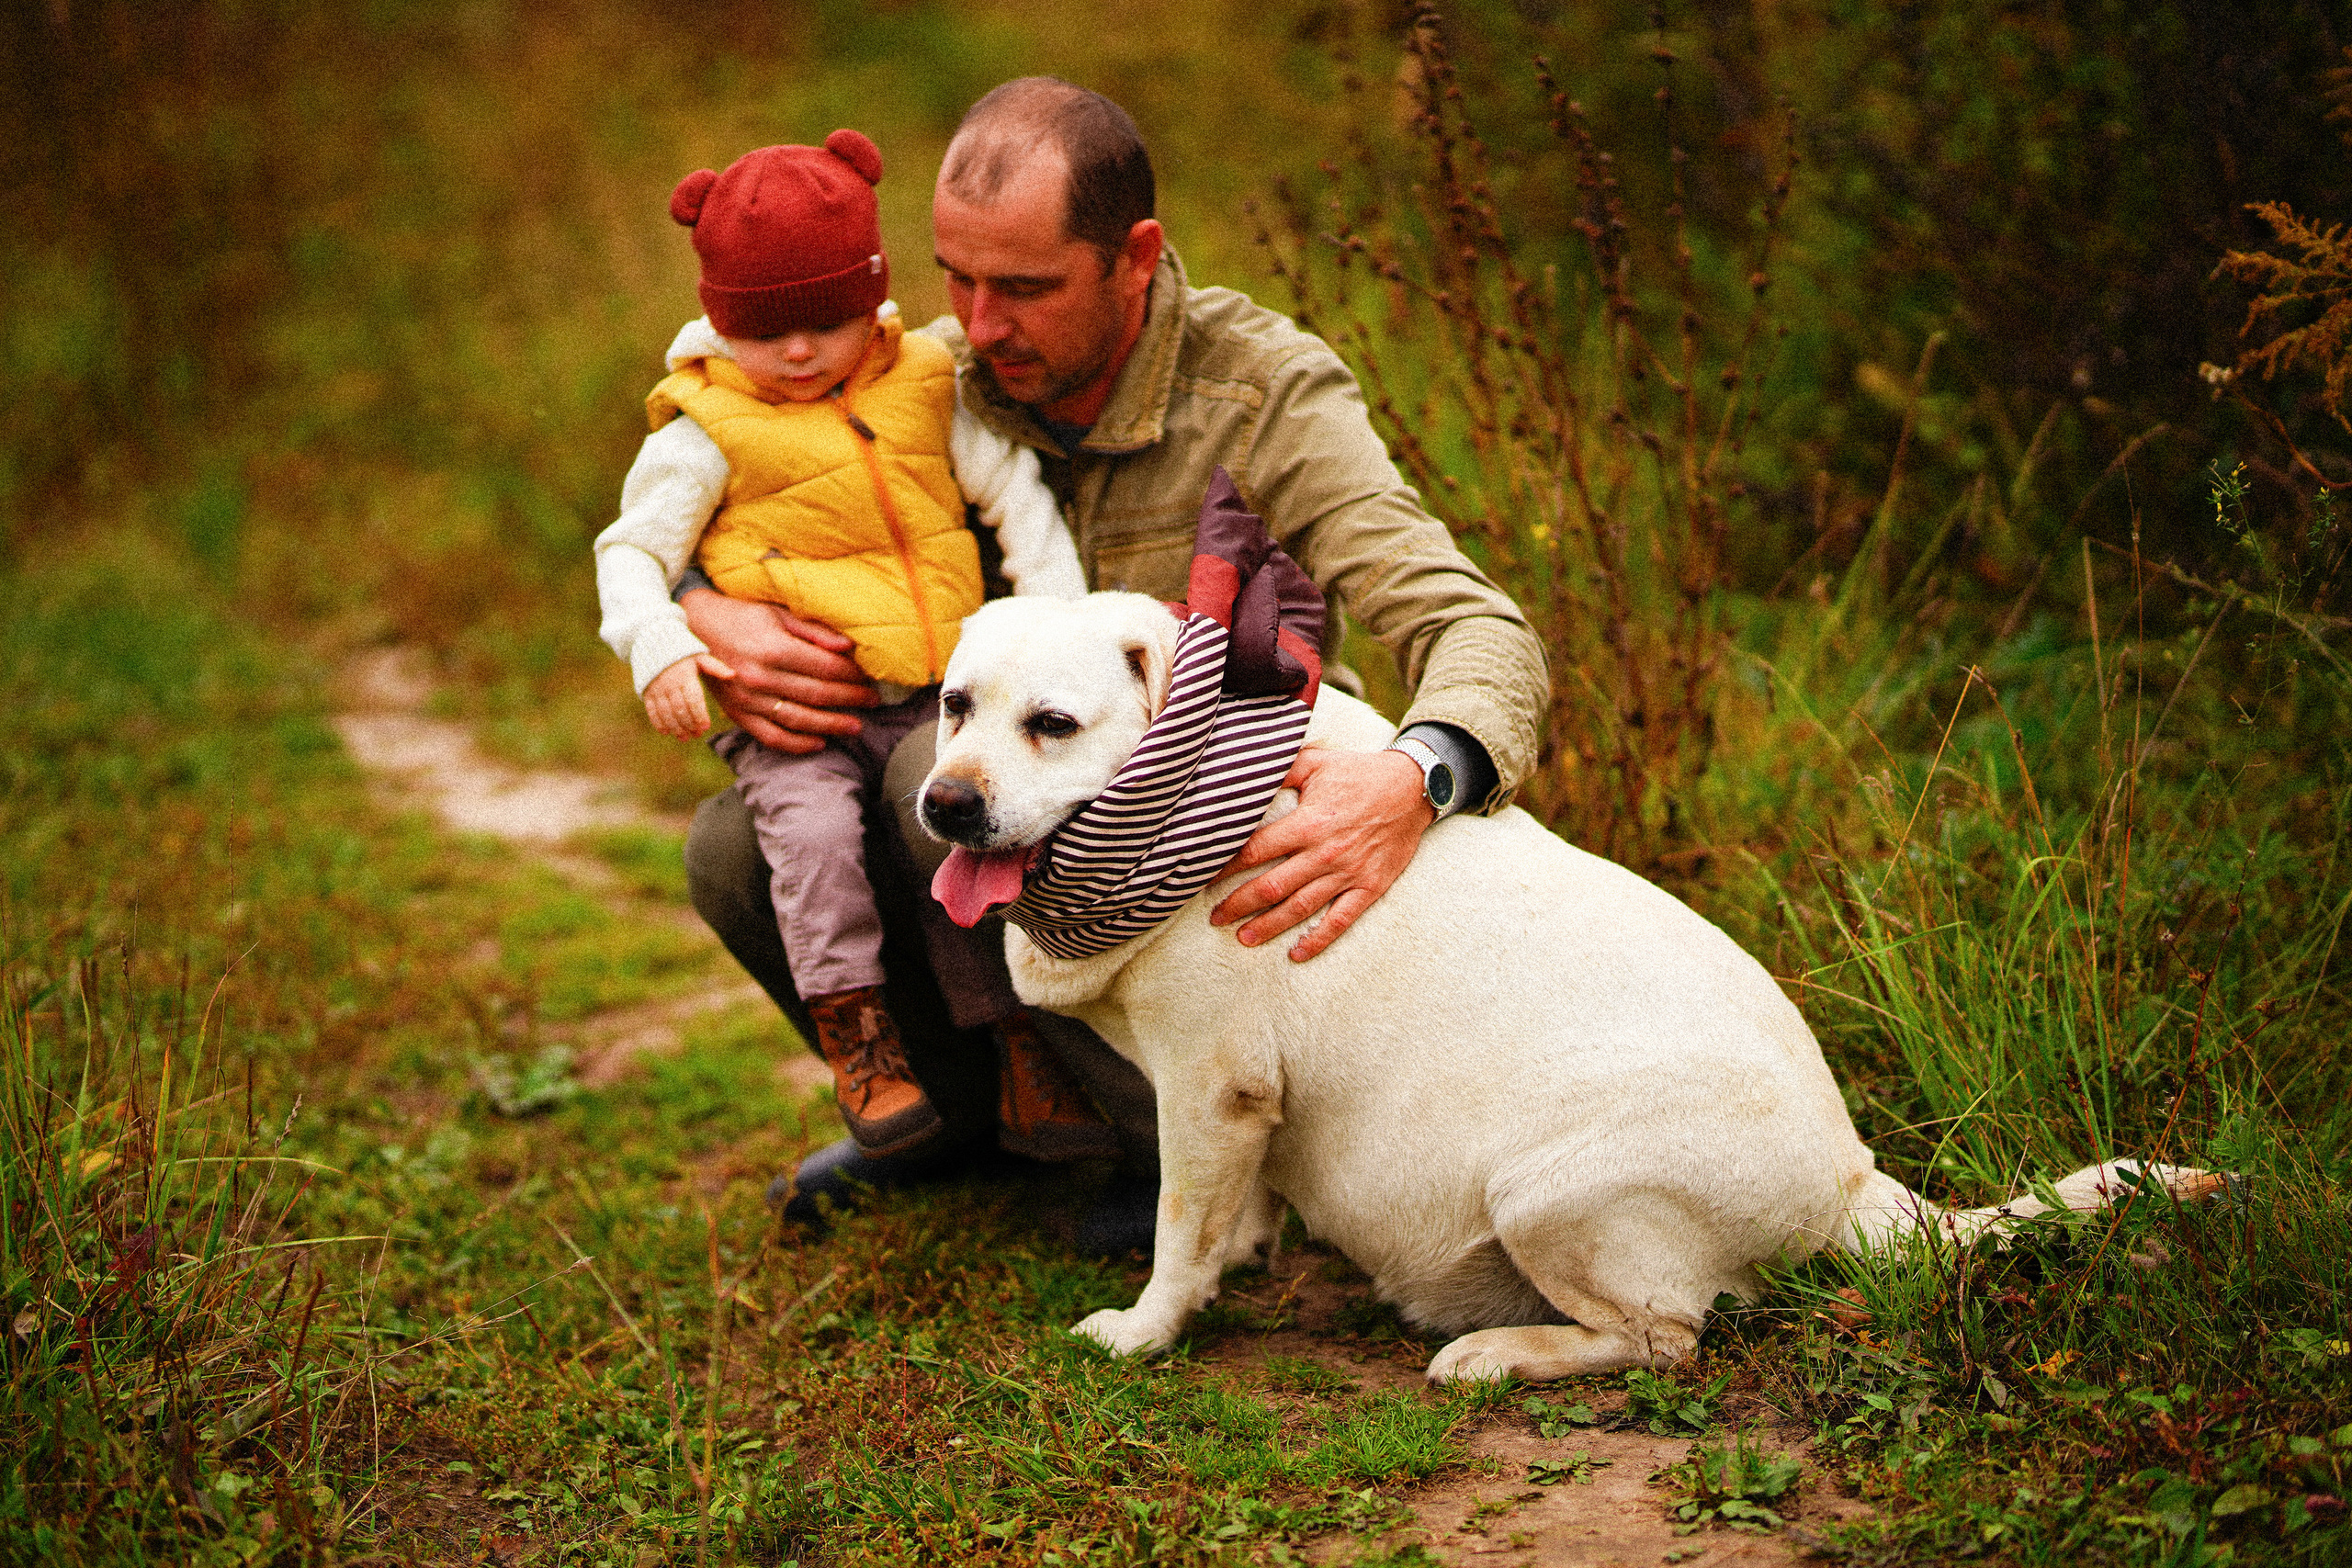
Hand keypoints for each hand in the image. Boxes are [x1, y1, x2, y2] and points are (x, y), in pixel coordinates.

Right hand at [642, 653, 734, 737]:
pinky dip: (658, 723)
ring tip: (684, 737)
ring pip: (666, 713)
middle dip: (689, 725)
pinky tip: (666, 732)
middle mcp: (670, 683)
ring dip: (675, 727)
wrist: (653, 645)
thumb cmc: (683, 654)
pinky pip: (651, 710)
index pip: (693, 699)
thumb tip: (732, 675)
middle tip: (697, 734)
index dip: (699, 714)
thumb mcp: (700, 657)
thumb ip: (715, 667)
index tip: (705, 726)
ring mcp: (656, 689)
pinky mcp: (646, 692)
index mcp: (685, 676)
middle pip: (680, 709)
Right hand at [681, 589, 876, 753]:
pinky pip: (771, 737)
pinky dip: (797, 744)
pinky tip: (819, 743)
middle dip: (850, 700)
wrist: (695, 628)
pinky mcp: (737, 713)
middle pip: (818, 695)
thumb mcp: (779, 613)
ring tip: (855, 726)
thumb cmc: (743, 616)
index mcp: (774, 648)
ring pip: (799, 720)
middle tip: (873, 703)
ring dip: (831, 725)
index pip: (827, 669)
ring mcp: (748, 699)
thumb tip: (848, 647)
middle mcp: (761, 677)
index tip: (869, 679)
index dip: (853, 676)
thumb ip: (814, 631)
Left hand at [1210, 747, 1434, 961]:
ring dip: (1269, 926)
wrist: (1415, 787)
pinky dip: (1318, 940)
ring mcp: (1347, 874)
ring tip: (1243, 939)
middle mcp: (1325, 853)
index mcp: (1308, 823)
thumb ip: (1280, 769)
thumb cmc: (1360, 773)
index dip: (1226, 866)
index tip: (1204, 875)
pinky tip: (1296, 954)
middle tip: (1215, 918)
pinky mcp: (1369, 887)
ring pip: (1300, 908)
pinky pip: (1340, 920)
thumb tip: (1244, 773)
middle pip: (1272, 886)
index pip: (1256, 850)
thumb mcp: (1317, 761)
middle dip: (1239, 904)